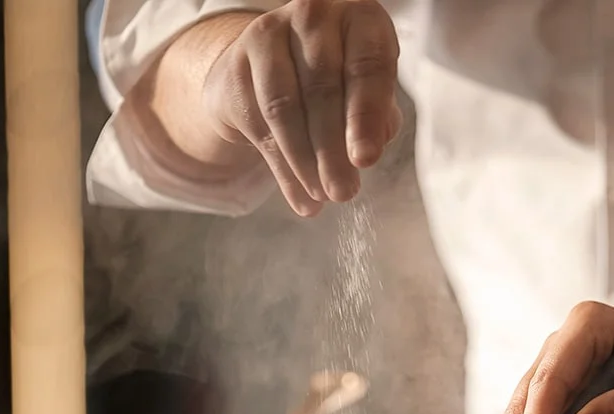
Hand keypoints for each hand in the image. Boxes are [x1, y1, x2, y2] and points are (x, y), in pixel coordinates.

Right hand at [202, 0, 401, 215]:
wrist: (270, 65)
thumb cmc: (336, 77)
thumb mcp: (366, 90)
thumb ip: (377, 117)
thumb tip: (366, 151)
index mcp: (357, 15)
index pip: (367, 65)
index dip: (366, 116)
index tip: (366, 160)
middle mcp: (311, 14)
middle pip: (323, 89)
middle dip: (333, 150)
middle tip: (343, 192)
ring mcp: (267, 35)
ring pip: (285, 109)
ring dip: (305, 162)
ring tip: (322, 196)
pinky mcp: (236, 66)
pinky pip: (259, 126)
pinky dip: (283, 169)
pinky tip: (301, 195)